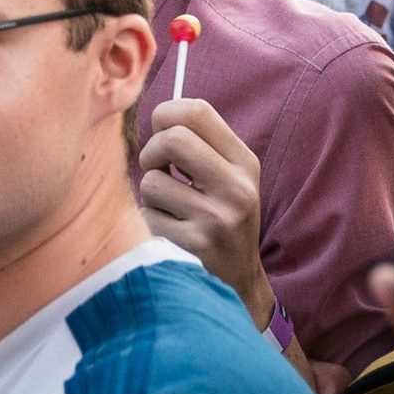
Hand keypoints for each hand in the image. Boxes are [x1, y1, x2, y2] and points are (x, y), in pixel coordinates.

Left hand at [137, 97, 271, 328]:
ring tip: (171, 210)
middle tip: (158, 171)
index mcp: (245, 164)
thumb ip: (200, 144)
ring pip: (151, 181)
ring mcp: (217, 219)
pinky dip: (151, 222)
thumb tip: (154, 112)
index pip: (197, 111)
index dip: (166, 114)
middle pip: (171, 139)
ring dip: (151, 196)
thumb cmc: (221, 218)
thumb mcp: (228, 178)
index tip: (160, 132)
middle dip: (151, 153)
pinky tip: (172, 234)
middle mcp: (237, 189)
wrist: (239, 282)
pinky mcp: (194, 246)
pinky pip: (148, 216)